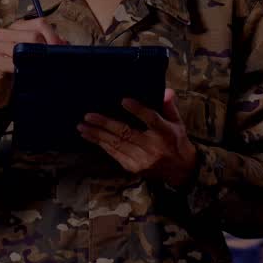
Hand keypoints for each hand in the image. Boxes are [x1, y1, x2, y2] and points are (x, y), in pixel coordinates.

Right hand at [0, 17, 66, 108]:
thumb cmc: (19, 68)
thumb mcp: (35, 55)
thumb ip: (49, 46)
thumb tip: (65, 43)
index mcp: (17, 27)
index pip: (40, 23)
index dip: (53, 36)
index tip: (62, 50)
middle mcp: (5, 32)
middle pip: (33, 35)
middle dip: (48, 49)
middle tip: (56, 62)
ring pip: (23, 48)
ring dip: (38, 60)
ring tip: (45, 69)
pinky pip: (12, 64)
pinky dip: (24, 70)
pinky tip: (30, 75)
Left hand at [77, 88, 197, 187]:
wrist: (181, 171)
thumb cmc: (176, 141)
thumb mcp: (177, 122)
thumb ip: (169, 106)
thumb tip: (166, 90)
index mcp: (165, 132)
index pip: (151, 119)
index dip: (138, 110)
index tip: (123, 100)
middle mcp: (153, 147)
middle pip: (127, 133)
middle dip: (105, 124)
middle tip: (88, 116)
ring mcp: (142, 159)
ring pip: (116, 145)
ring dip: (97, 135)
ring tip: (82, 127)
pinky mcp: (134, 167)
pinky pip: (114, 154)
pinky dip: (102, 145)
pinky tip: (91, 137)